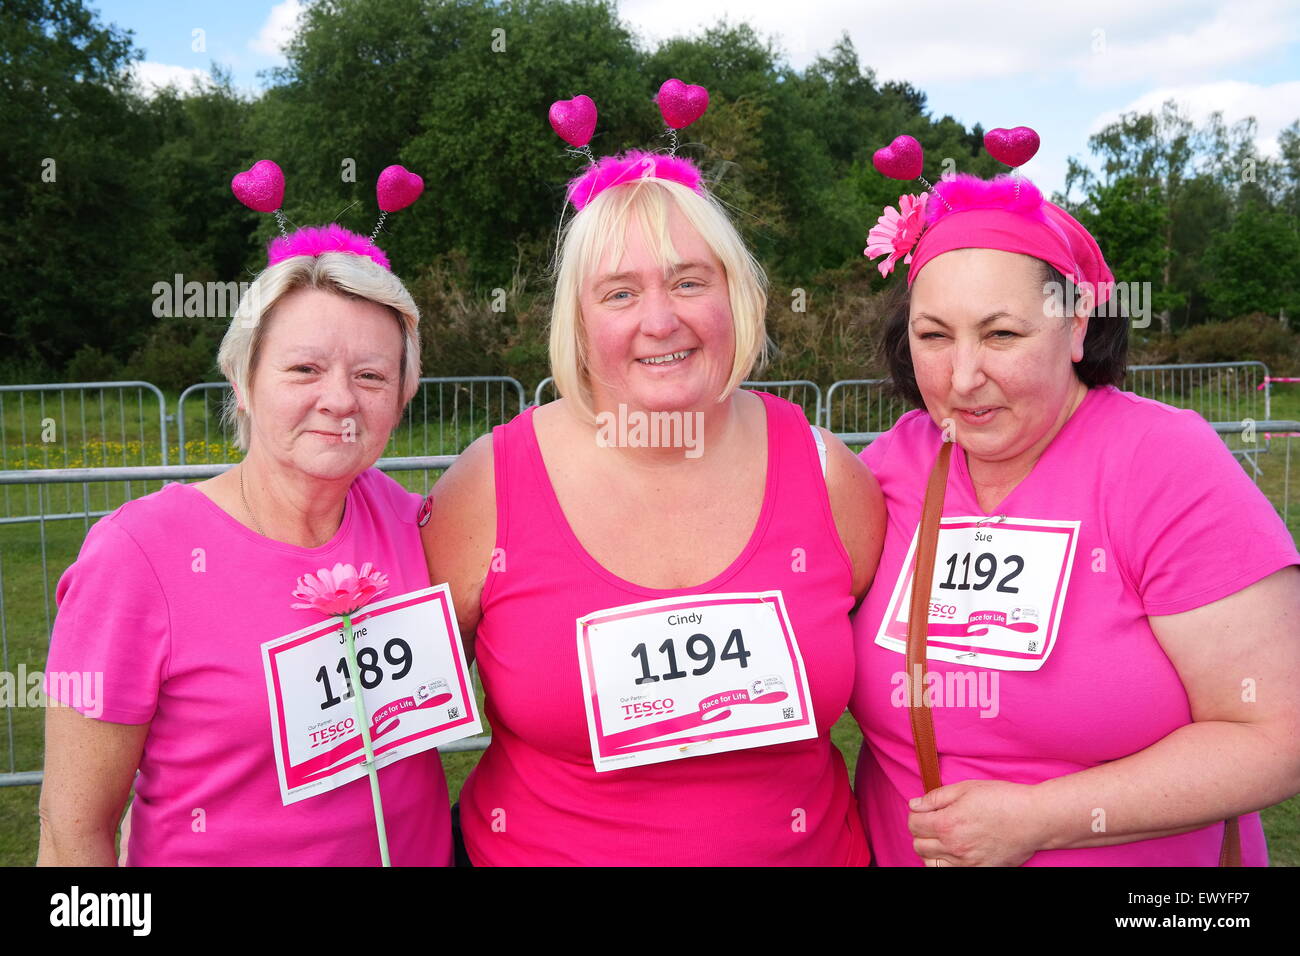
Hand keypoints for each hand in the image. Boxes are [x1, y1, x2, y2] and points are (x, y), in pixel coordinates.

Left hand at [907, 779, 1044, 866]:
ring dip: (930, 850)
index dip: (915, 814)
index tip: (924, 810)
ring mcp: (967, 863)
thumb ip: (935, 798)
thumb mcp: (965, 788)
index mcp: (947, 824)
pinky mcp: (981, 870)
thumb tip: (914, 805)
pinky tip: (954, 851)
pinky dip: (947, 863)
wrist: (1034, 818)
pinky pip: (951, 872)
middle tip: (933, 822)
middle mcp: (954, 847)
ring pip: (930, 863)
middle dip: (920, 831)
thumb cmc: (1002, 799)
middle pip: (918, 845)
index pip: (913, 824)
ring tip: (942, 838)